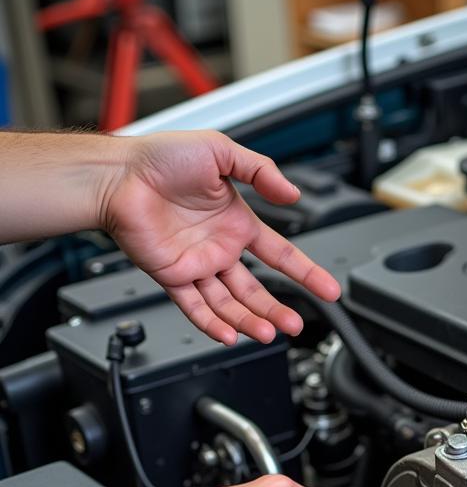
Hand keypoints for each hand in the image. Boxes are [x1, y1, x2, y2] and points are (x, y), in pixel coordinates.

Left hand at [99, 131, 340, 345]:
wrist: (117, 174)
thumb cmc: (159, 157)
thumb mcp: (221, 151)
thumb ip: (261, 171)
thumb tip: (292, 194)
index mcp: (237, 223)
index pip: (281, 255)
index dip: (308, 273)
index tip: (329, 290)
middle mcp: (220, 248)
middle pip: (257, 290)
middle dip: (278, 309)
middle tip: (296, 324)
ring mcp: (197, 265)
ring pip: (230, 304)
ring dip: (250, 321)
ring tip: (268, 334)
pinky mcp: (173, 276)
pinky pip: (195, 307)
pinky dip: (211, 324)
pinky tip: (229, 336)